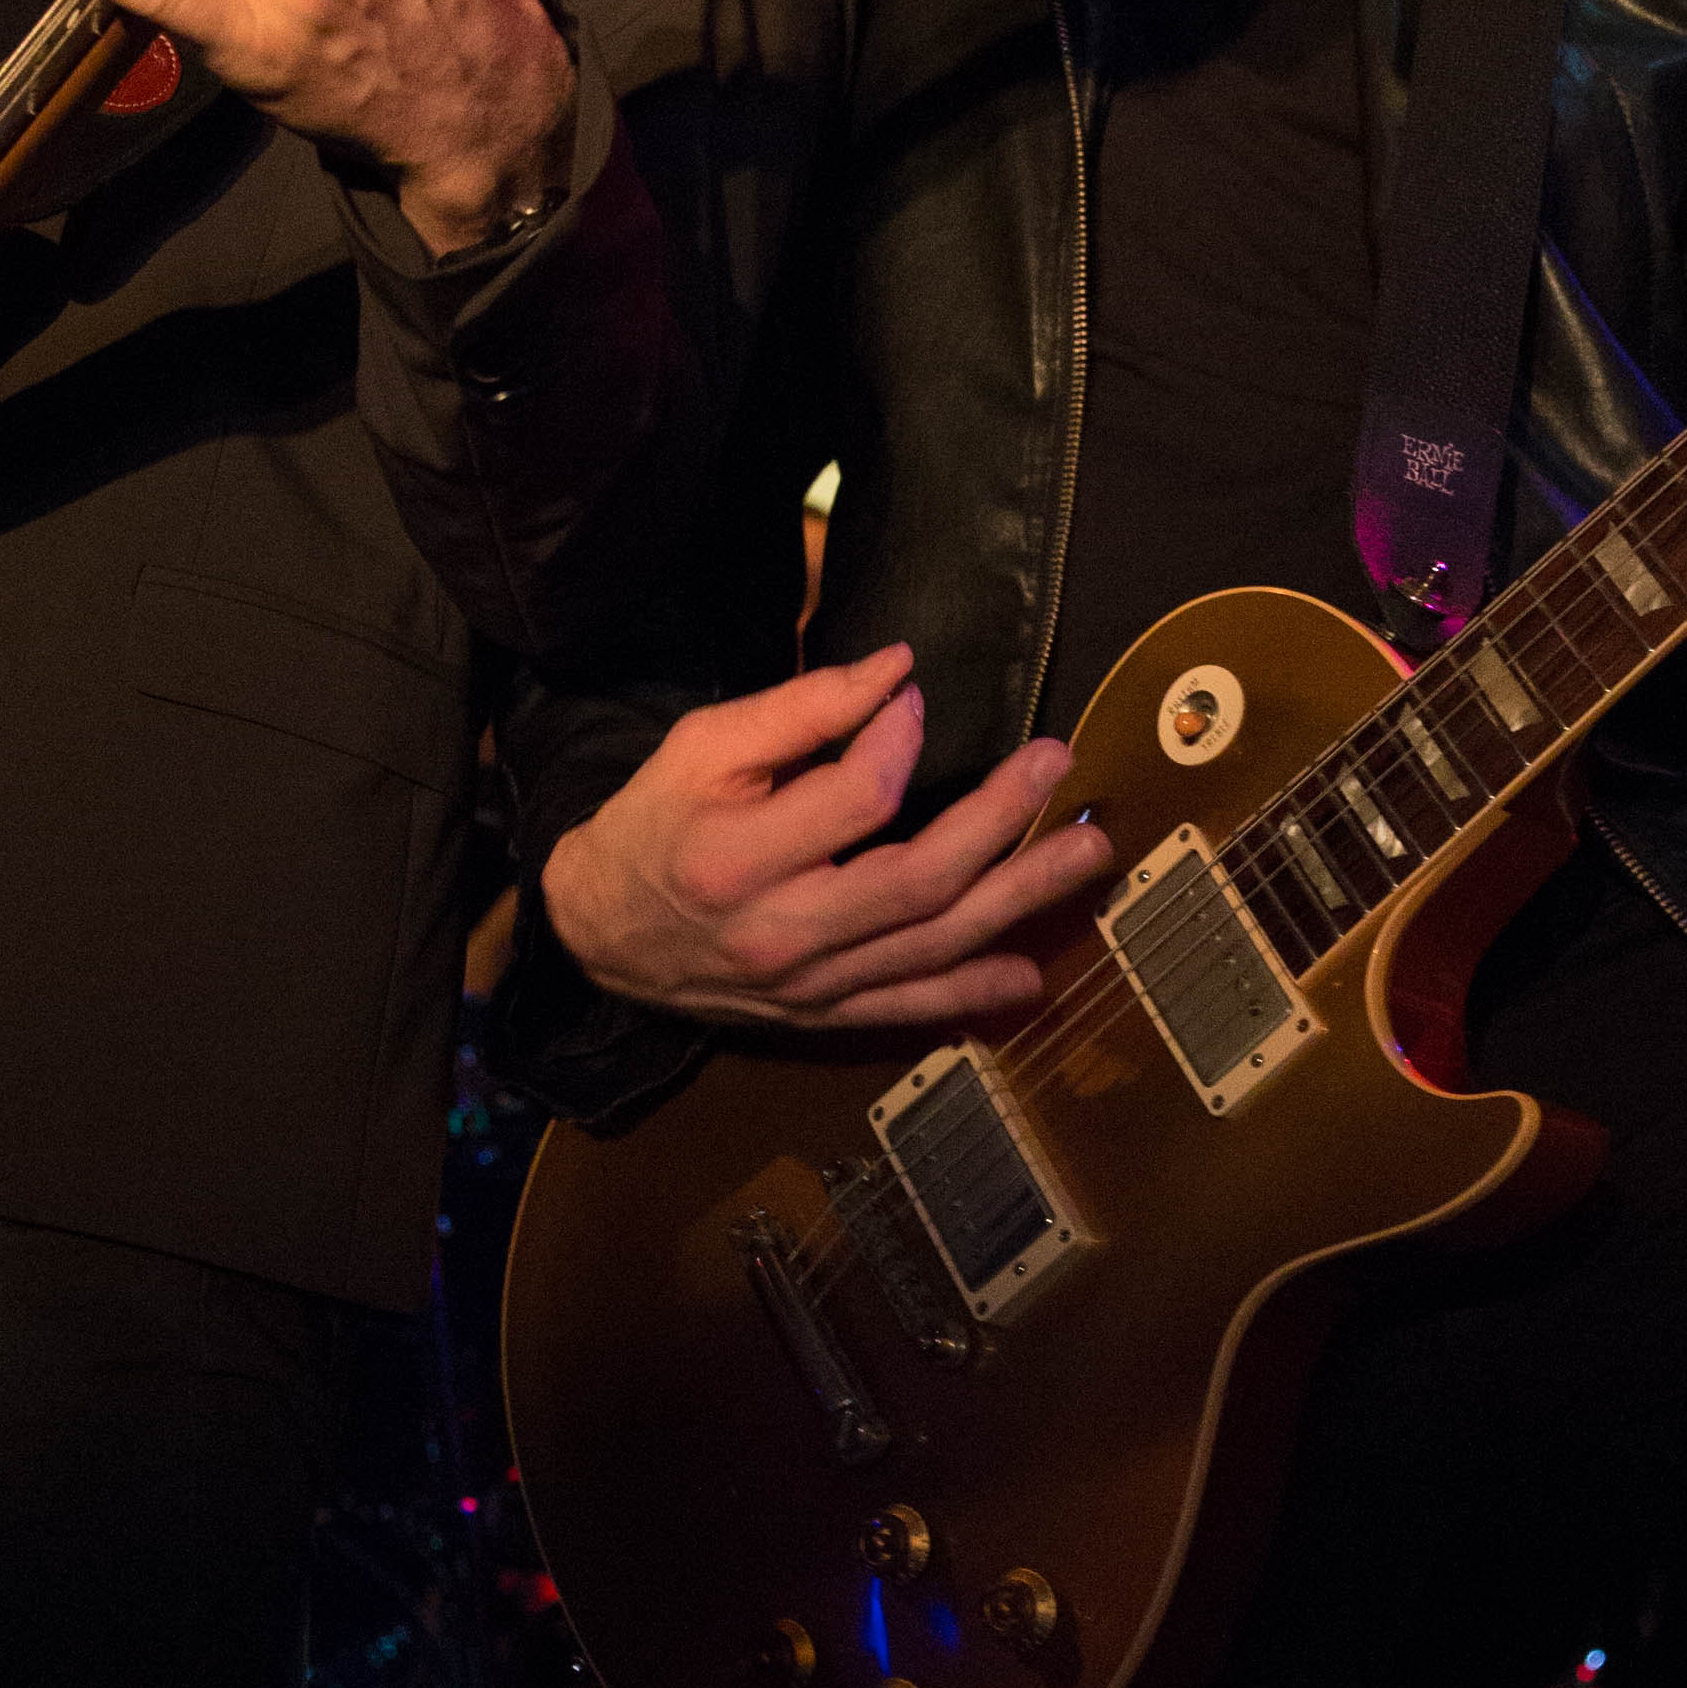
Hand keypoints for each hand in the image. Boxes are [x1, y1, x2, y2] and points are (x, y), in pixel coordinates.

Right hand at [541, 643, 1115, 1035]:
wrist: (599, 933)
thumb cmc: (653, 823)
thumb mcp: (702, 745)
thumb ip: (802, 708)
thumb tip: (899, 672)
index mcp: (741, 856)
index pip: (857, 799)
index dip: (899, 740)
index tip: (914, 699)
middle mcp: (782, 932)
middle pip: (920, 883)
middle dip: (1002, 823)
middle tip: (1057, 767)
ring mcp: (807, 987)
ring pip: (933, 947)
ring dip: (1020, 902)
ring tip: (1087, 855)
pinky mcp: (820, 1015)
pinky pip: (909, 1008)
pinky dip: (973, 994)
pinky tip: (1030, 974)